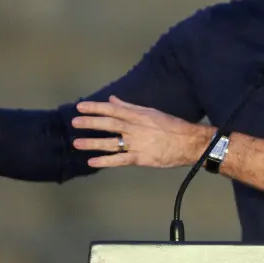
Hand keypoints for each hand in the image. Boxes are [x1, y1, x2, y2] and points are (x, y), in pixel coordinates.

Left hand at [72, 96, 212, 168]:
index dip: (95, 108)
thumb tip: (112, 100)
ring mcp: (137, 144)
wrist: (189, 142)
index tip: (80, 106)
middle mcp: (135, 128)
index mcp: (138, 115)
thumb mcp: (150, 112)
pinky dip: (105, 161)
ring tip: (77, 143)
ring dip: (93, 143)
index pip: (112, 110)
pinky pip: (120, 160)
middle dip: (90, 123)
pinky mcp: (140, 158)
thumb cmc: (171, 126)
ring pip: (111, 143)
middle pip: (108, 125)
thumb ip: (129, 107)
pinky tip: (92, 162)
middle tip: (74, 123)